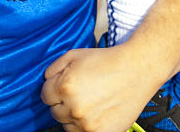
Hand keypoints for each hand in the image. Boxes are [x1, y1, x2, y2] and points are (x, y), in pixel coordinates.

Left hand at [42, 44, 157, 131]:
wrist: (135, 72)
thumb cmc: (105, 62)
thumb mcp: (74, 55)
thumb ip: (53, 68)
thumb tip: (46, 81)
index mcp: (65, 87)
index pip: (45, 96)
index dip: (52, 90)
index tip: (62, 87)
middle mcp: (74, 108)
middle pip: (55, 112)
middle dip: (62, 103)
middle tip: (79, 93)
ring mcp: (87, 124)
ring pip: (67, 126)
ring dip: (73, 117)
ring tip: (89, 103)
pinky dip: (85, 127)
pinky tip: (95, 114)